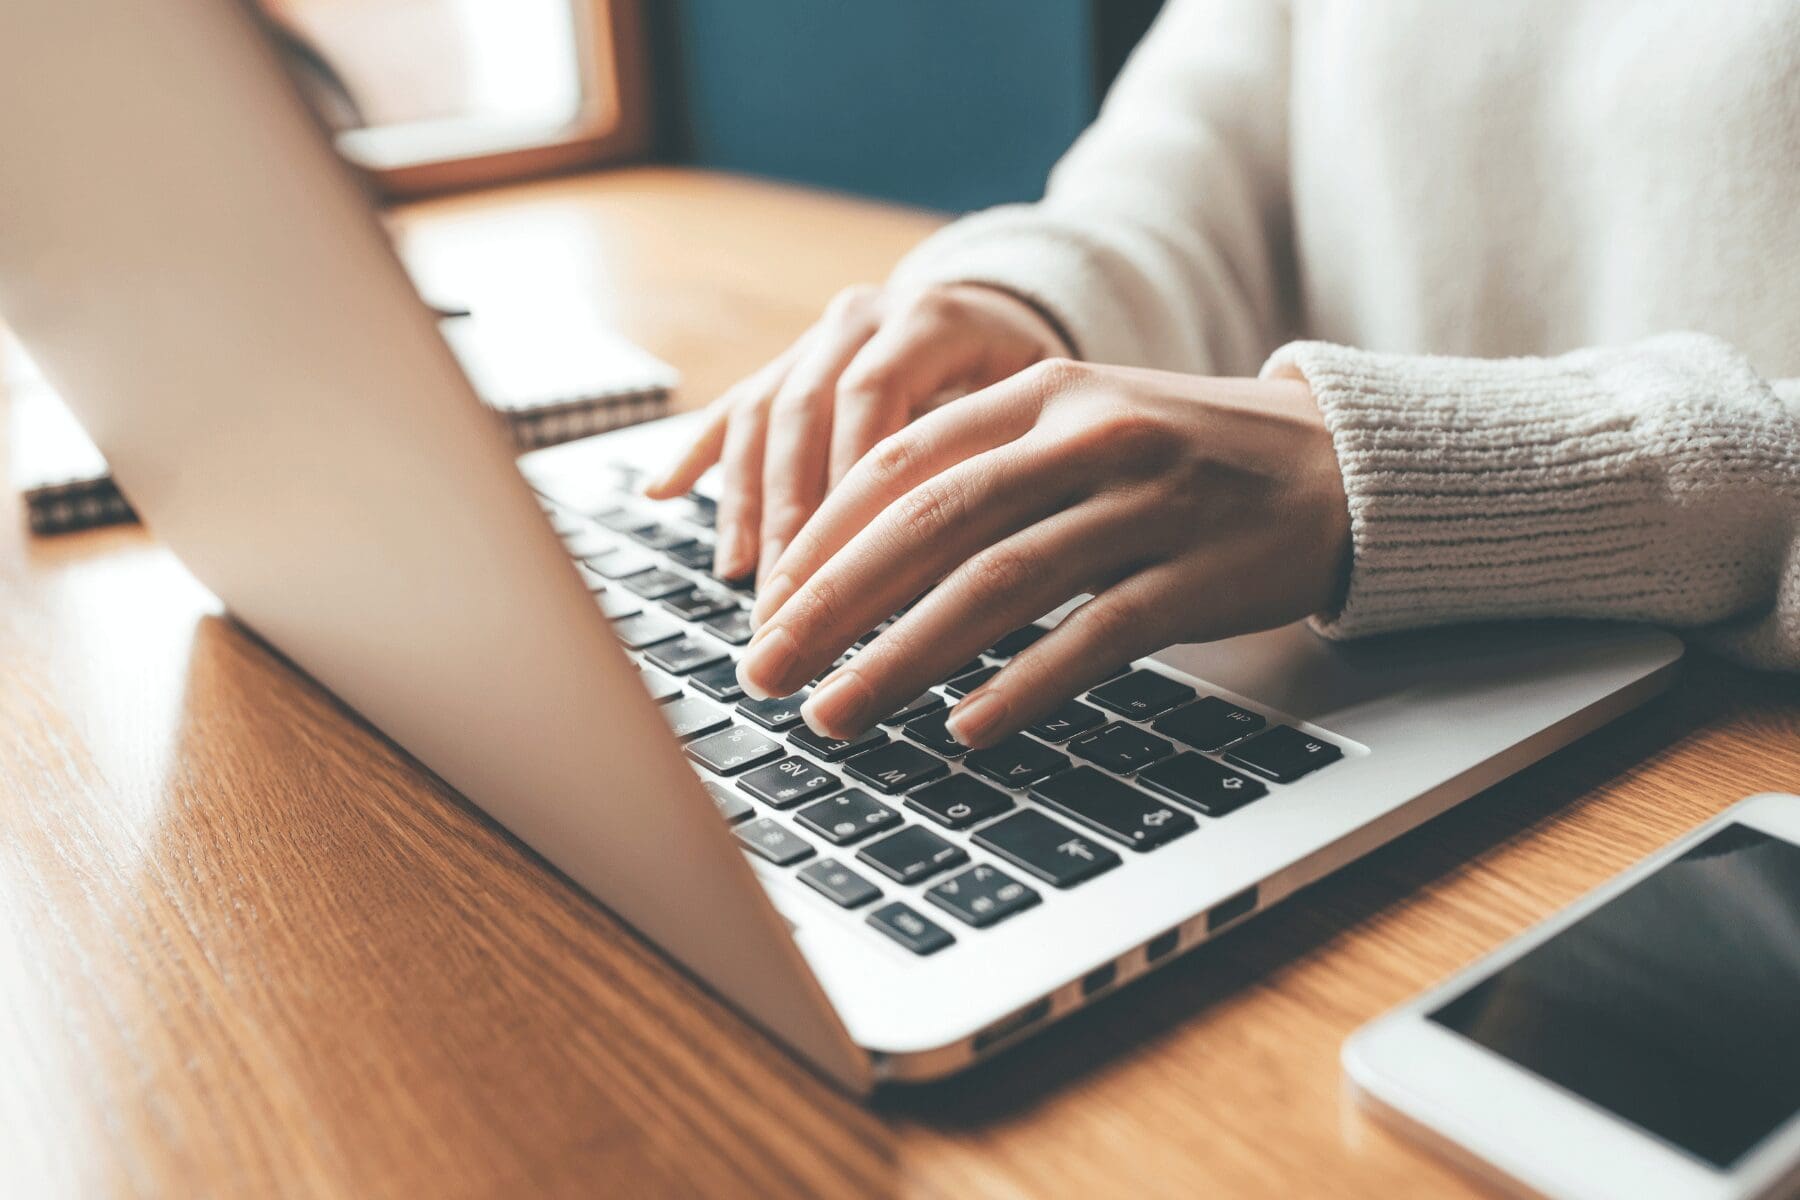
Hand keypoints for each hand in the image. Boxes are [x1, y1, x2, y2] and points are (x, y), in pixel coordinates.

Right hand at [642, 282, 1069, 584]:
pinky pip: (734, 406)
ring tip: (741, 575)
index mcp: (932, 319)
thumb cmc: (1036, 387)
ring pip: (764, 413)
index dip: (852, 480)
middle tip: (786, 598)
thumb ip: (1001, 461)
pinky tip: (659, 495)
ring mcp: (819, 337)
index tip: (845, 564)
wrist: (1008, 315)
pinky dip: (698, 454)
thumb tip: (972, 570)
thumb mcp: (1039, 411)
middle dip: (791, 513)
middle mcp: (865, 317)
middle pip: (807, 410)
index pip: (876, 397)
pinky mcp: (790, 362)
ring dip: (747, 501)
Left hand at [735, 359, 1350, 747]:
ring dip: (902, 658)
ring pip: (998, 583)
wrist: (1339, 466)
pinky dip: (1022, 685)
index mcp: (1043, 392)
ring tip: (835, 714)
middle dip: (833, 605)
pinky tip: (965, 729)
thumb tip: (856, 555)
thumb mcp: (1082, 429)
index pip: (901, 462)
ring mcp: (1147, 504)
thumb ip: (983, 467)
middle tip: (764, 669)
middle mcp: (1088, 436)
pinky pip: (1093, 636)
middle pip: (931, 522)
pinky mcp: (1198, 575)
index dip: (821, 537)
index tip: (766, 604)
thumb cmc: (1186, 458)